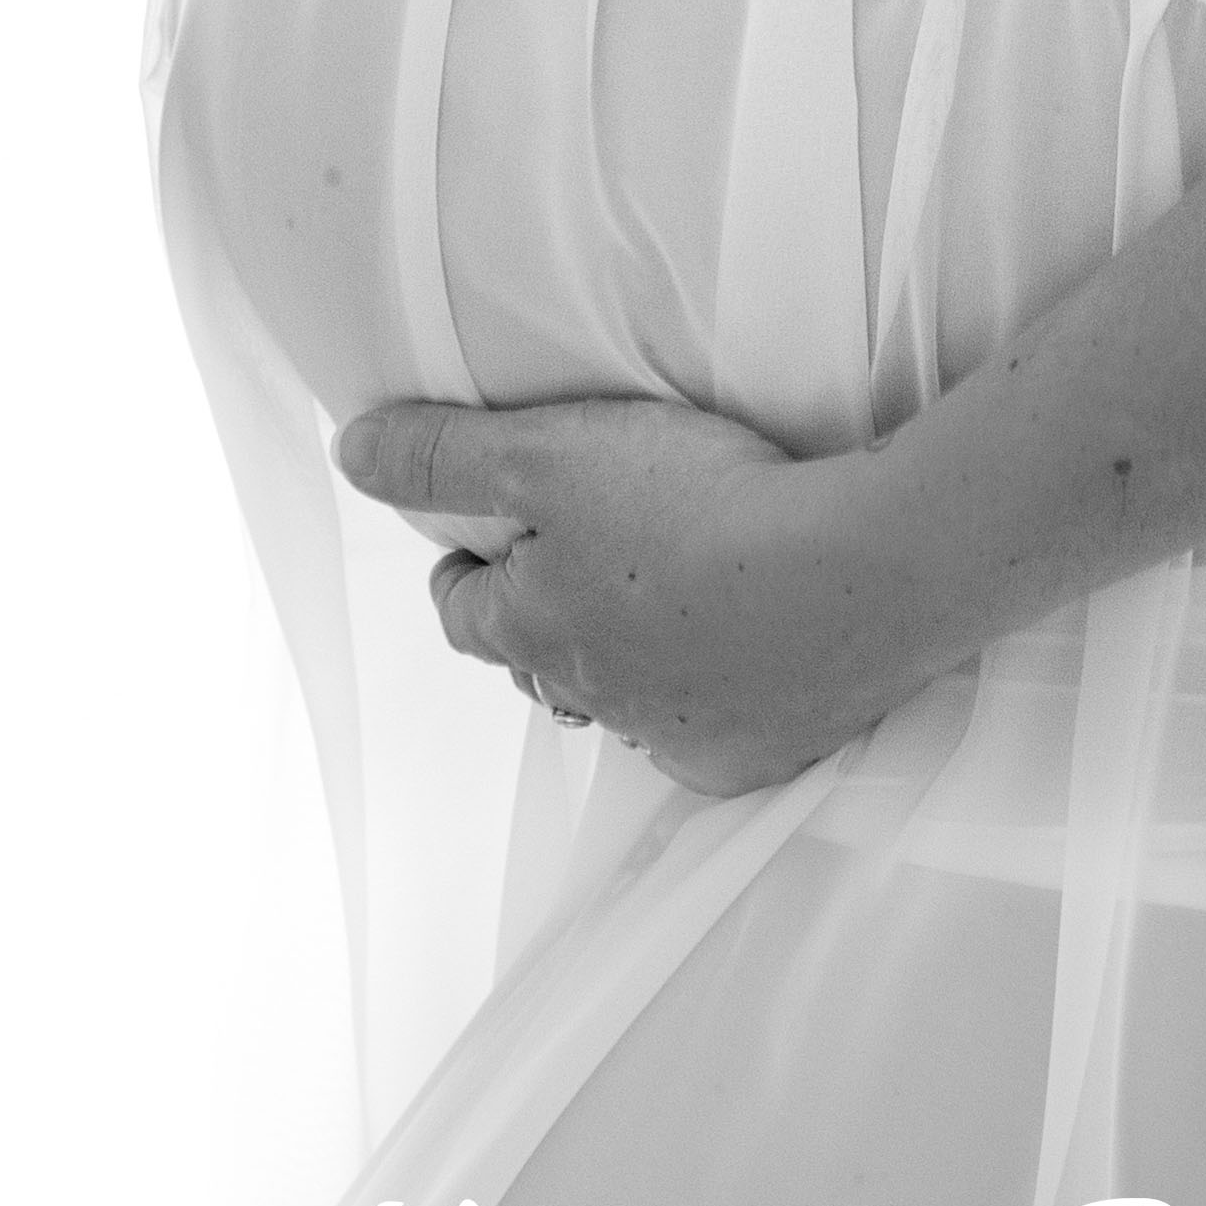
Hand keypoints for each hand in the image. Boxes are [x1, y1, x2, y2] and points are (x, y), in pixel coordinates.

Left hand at [331, 391, 903, 799]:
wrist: (856, 576)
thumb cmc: (698, 510)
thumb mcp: (546, 453)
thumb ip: (443, 454)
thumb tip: (350, 451)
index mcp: (533, 630)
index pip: (464, 613)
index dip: (463, 572)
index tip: (472, 546)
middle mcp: (596, 698)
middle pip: (543, 664)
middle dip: (543, 620)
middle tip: (568, 569)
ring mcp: (678, 736)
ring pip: (627, 702)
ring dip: (629, 662)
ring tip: (657, 607)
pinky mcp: (755, 755)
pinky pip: (712, 735)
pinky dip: (713, 700)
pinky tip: (738, 660)